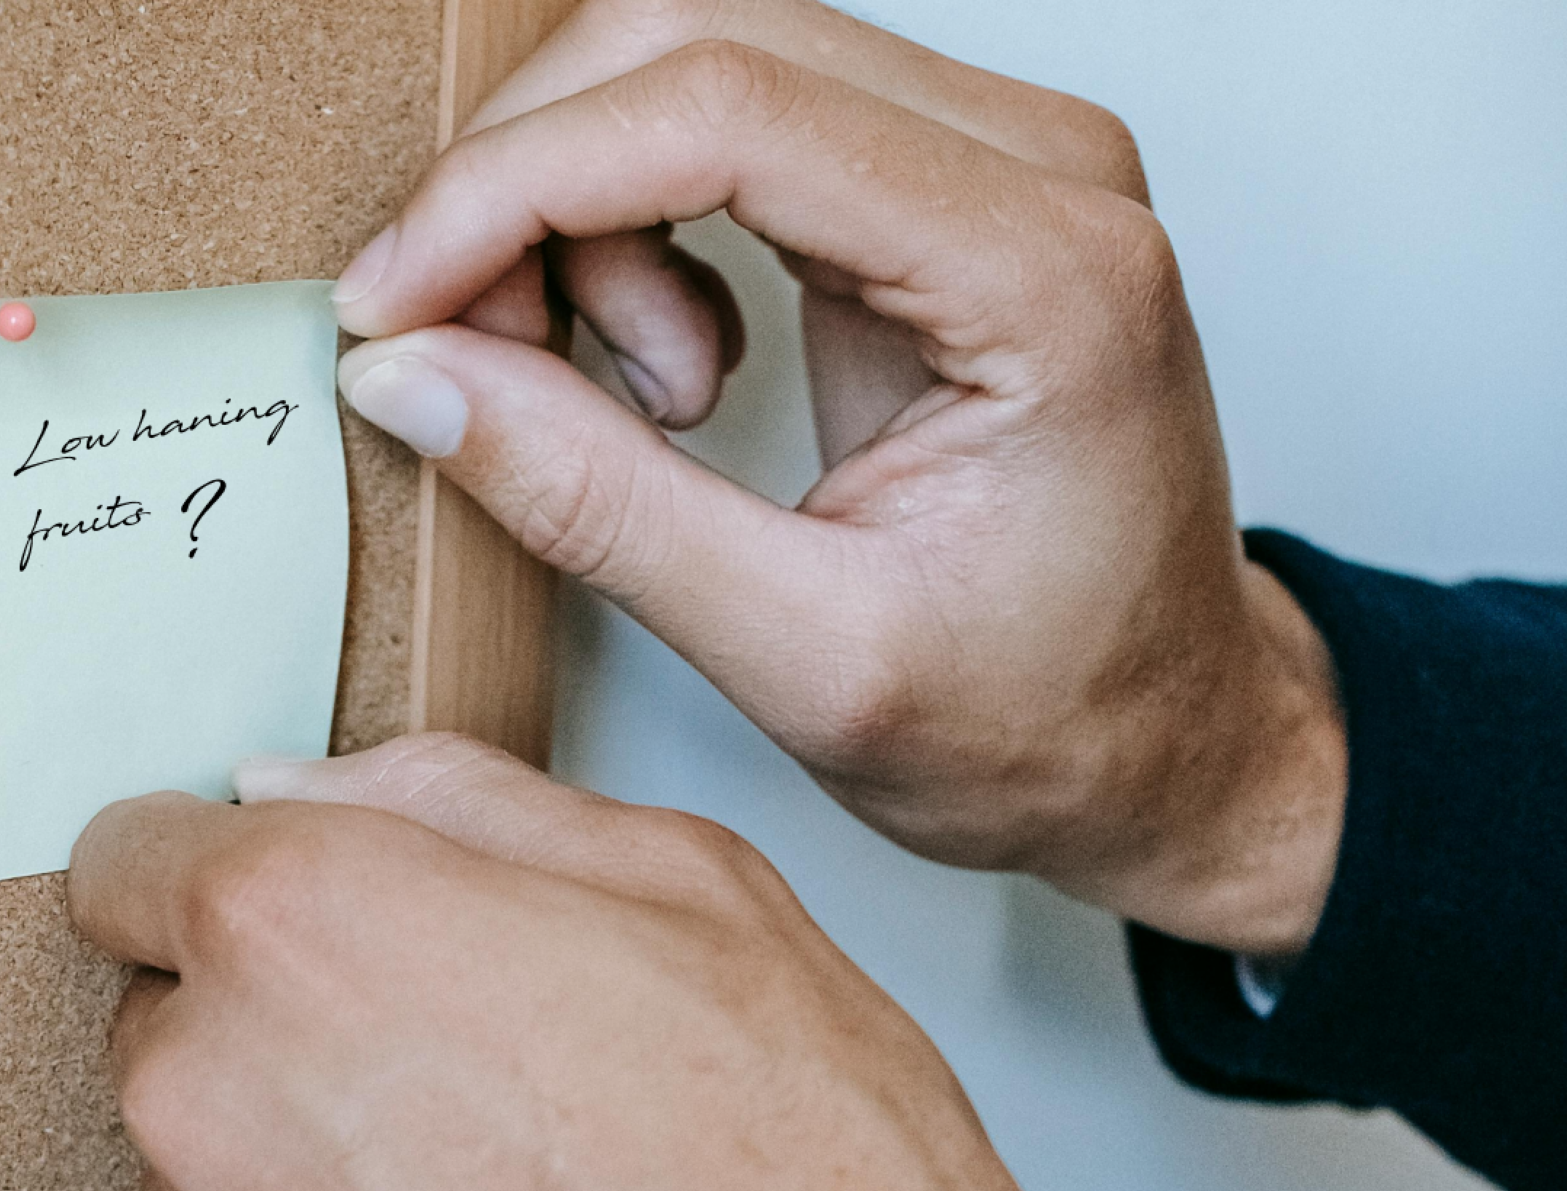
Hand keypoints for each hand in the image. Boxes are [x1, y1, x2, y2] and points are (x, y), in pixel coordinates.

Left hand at [68, 734, 1141, 1190]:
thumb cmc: (797, 1160)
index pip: (124, 863)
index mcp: (295, 926)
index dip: (222, 883)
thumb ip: (444, 800)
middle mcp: (207, 1102)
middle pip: (168, 1034)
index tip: (291, 928)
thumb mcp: (675, 875)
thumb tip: (294, 792)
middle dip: (276, 1043)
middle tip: (459, 1090)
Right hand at [331, 0, 1344, 956]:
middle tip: (481, 356)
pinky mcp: (946, 187)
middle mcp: (1043, 171)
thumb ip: (601, 509)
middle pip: (703, 36)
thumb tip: (416, 375)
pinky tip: (677, 371)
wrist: (1169, 743)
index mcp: (1044, 278)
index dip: (519, 184)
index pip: (728, 111)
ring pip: (706, 59)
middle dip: (536, 183)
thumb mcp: (810, 660)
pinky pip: (740, 122)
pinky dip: (642, 222)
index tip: (397, 299)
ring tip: (638, 404)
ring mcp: (1000, 161)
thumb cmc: (1049, 721)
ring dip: (590, 209)